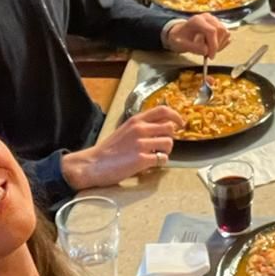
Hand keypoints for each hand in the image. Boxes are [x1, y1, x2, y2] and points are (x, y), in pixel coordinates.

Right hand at [62, 105, 183, 189]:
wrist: (93, 164)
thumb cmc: (108, 150)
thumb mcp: (125, 130)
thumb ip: (141, 127)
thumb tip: (160, 128)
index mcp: (136, 120)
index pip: (163, 110)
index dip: (176, 116)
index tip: (181, 123)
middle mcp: (140, 129)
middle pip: (170, 127)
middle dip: (170, 137)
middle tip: (163, 145)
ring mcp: (141, 144)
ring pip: (168, 143)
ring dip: (166, 151)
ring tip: (156, 155)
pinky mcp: (141, 159)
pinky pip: (162, 159)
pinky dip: (160, 162)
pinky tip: (151, 164)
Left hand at [162, 14, 231, 56]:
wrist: (181, 34)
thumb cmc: (180, 38)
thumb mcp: (180, 44)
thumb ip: (193, 47)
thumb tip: (206, 50)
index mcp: (197, 20)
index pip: (212, 31)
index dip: (213, 45)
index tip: (210, 56)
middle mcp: (208, 18)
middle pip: (221, 31)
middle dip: (216, 45)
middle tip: (209, 55)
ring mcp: (215, 20)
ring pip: (226, 33)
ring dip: (219, 44)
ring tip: (208, 49)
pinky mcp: (219, 25)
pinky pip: (226, 36)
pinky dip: (222, 44)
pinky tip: (212, 46)